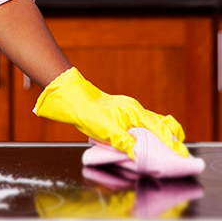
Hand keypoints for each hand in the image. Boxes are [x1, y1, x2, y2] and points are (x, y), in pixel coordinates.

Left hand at [33, 67, 187, 158]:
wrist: (72, 98)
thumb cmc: (88, 112)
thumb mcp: (106, 130)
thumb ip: (124, 142)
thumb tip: (139, 155)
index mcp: (135, 113)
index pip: (162, 129)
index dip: (173, 144)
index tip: (183, 156)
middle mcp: (136, 111)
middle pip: (163, 125)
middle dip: (172, 140)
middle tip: (177, 155)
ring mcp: (129, 112)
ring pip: (152, 125)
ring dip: (159, 139)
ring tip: (163, 154)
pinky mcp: (122, 115)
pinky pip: (141, 126)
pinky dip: (148, 136)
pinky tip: (143, 145)